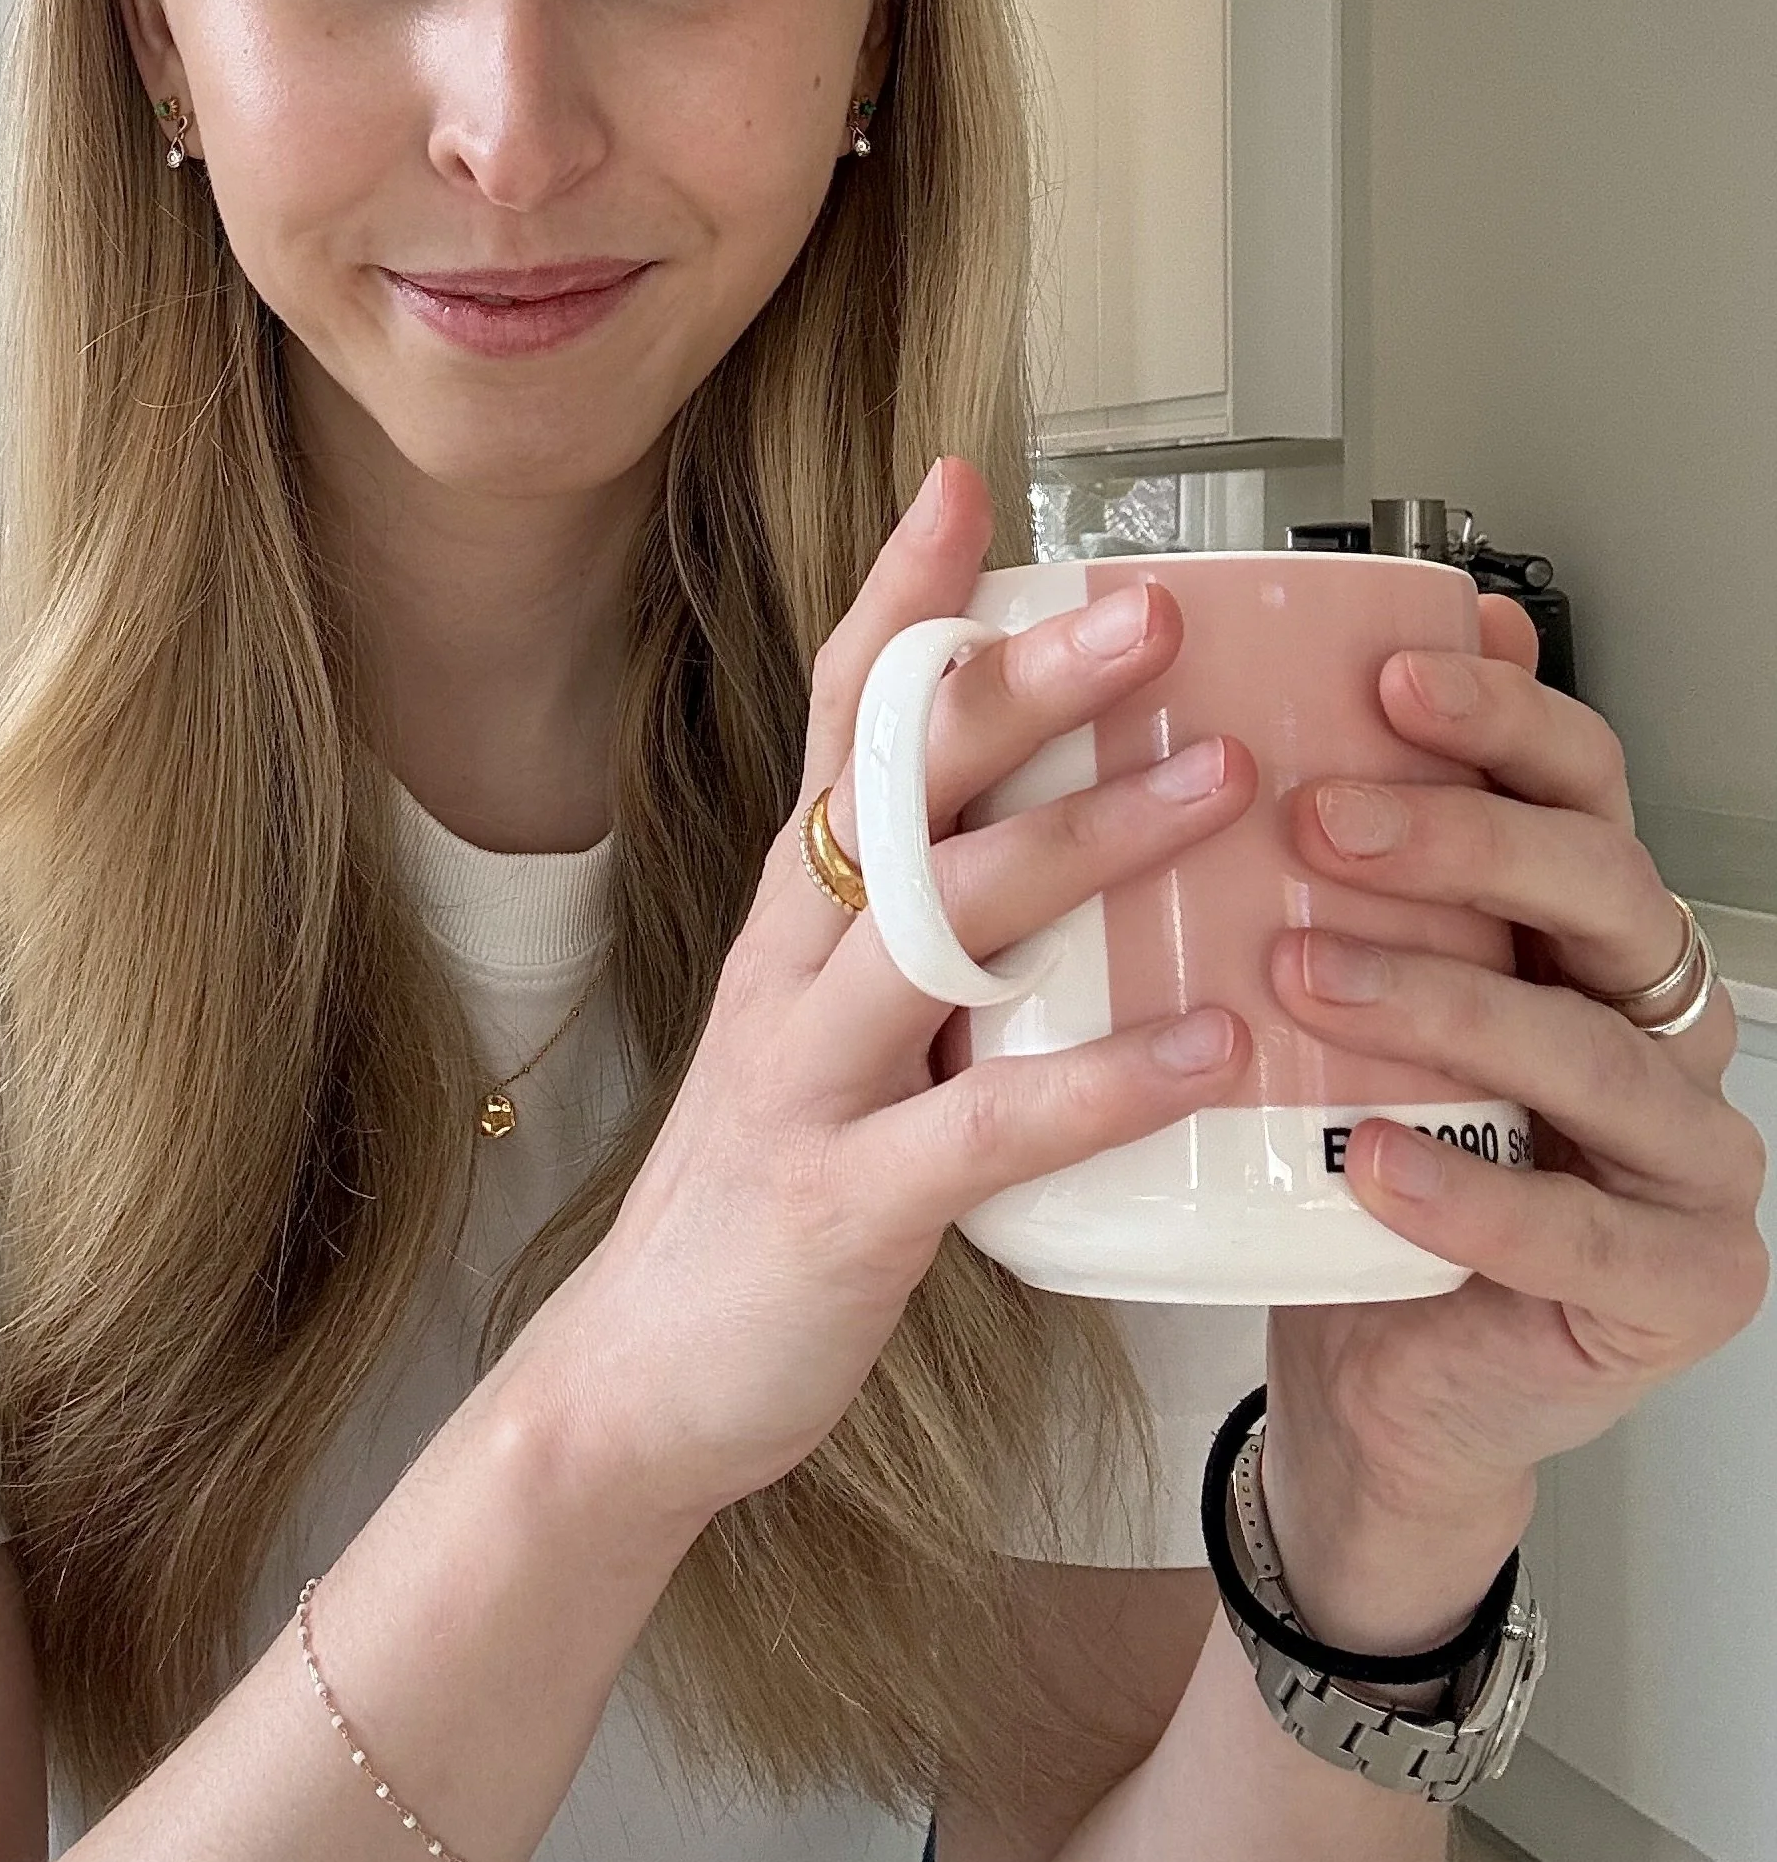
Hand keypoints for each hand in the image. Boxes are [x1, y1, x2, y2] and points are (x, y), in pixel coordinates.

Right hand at [506, 455, 1259, 1529]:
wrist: (636, 1381)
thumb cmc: (765, 1187)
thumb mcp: (827, 1026)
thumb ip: (922, 934)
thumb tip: (1062, 840)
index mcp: (793, 911)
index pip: (836, 716)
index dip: (899, 598)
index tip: (970, 481)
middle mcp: (788, 961)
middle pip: (895, 784)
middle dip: (1024, 683)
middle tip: (1156, 608)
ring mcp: (805, 1074)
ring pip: (942, 921)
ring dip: (1087, 840)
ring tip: (1224, 784)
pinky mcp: (841, 1199)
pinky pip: (985, 1124)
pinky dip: (1102, 1077)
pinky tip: (1212, 1044)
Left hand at [1256, 597, 1771, 1652]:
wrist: (1372, 1378)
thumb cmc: (1346, 1156)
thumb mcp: (1329, 992)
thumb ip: (1325, 866)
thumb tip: (1265, 691)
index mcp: (1585, 924)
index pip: (1584, 783)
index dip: (1502, 721)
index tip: (1385, 677)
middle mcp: (1658, 1018)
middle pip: (1604, 887)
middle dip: (1463, 841)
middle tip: (1319, 818)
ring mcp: (1685, 1153)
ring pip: (1593, 1050)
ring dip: (1443, 1001)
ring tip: (1304, 976)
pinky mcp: (1677, 1283)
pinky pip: (1582, 1230)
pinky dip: (1471, 1194)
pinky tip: (1373, 1160)